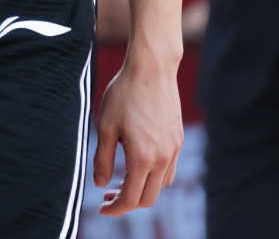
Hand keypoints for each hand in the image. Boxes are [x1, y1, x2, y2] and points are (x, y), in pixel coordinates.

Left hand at [93, 51, 183, 215]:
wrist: (152, 69)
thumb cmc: (124, 94)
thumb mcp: (105, 126)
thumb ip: (102, 159)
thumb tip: (100, 185)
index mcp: (142, 158)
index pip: (130, 199)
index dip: (115, 209)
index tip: (101, 208)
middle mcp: (163, 158)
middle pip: (148, 198)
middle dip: (126, 203)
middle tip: (107, 196)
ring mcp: (174, 150)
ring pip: (160, 186)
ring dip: (141, 190)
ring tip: (120, 180)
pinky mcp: (178, 140)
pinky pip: (169, 170)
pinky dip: (153, 177)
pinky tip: (137, 164)